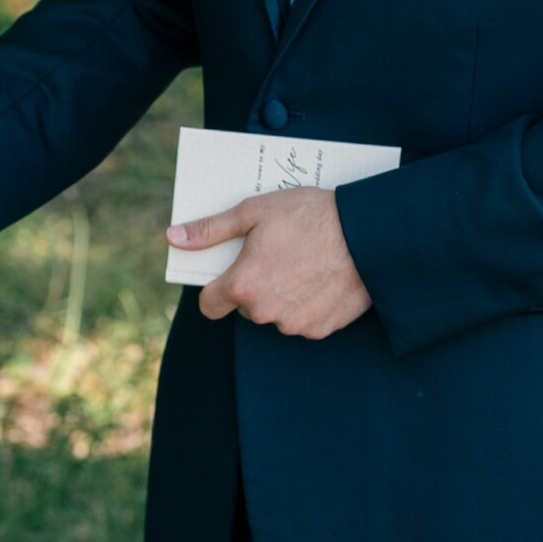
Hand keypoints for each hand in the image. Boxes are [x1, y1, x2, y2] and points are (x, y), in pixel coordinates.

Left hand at [168, 188, 371, 338]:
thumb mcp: (254, 212)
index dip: (215, 289)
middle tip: (277, 256)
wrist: (369, 233)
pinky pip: (303, 321)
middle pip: (246, 307)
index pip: (209, 305)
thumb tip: (173, 237)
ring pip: (275, 315)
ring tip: (304, 264)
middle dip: (254, 286)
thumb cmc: (309, 216)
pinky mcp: (321, 329)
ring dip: (282, 296)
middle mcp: (265, 312)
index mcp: (243, 285)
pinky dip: (308, 305)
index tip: (227, 275)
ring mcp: (294, 324)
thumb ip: (210, 229)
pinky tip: (322, 279)